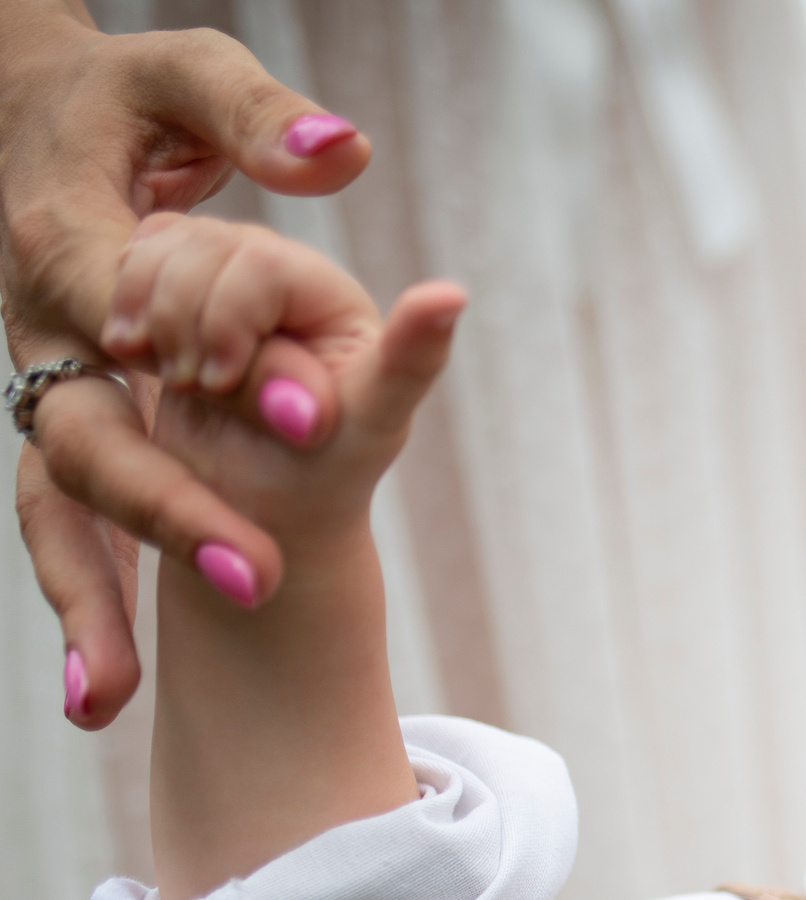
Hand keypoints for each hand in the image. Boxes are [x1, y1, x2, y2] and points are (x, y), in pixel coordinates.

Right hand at [0, 7, 368, 725]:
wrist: (39, 124)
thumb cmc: (129, 99)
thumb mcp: (189, 81)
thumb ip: (257, 118)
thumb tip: (344, 148)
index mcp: (71, 246)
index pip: (145, 320)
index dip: (226, 368)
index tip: (312, 423)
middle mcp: (46, 332)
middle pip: (94, 441)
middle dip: (174, 512)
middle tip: (262, 576)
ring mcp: (46, 392)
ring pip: (58, 512)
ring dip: (88, 607)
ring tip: (109, 701)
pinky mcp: (60, 435)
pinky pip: (65, 535)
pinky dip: (83, 613)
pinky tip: (100, 706)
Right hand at [116, 216, 462, 563]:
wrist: (249, 518)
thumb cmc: (320, 479)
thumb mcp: (369, 425)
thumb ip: (411, 360)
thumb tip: (454, 295)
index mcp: (330, 291)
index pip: (259, 262)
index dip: (227, 319)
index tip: (217, 382)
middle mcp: (277, 271)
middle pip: (201, 245)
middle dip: (186, 320)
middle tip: (198, 387)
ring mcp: (219, 277)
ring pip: (157, 246)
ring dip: (150, 314)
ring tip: (177, 380)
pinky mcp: (167, 296)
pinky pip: (125, 266)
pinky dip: (122, 307)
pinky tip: (133, 354)